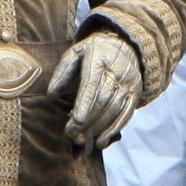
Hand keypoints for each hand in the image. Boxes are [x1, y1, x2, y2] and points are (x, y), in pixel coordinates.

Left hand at [50, 29, 143, 152]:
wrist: (127, 44)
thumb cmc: (94, 51)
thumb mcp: (75, 53)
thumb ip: (62, 72)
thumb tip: (50, 94)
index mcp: (99, 58)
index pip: (92, 84)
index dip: (85, 104)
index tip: (75, 121)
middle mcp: (118, 71)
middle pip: (103, 100)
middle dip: (88, 121)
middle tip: (72, 135)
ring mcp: (129, 83)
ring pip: (114, 110)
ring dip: (98, 128)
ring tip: (83, 141)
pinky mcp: (135, 94)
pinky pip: (125, 115)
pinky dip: (113, 130)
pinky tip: (100, 141)